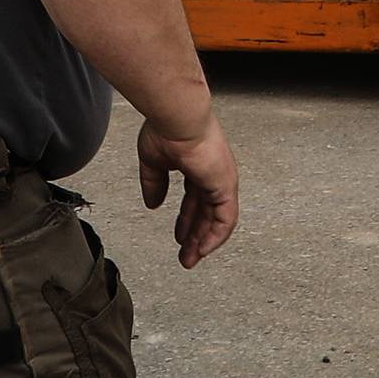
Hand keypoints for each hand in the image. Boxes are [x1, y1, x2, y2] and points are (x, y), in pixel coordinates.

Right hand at [136, 109, 238, 268]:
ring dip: (203, 241)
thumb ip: (154, 183)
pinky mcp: (226, 186)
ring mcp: (221, 179)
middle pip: (206, 211)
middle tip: (185, 255)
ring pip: (216, 219)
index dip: (186, 219)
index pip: (195, 198)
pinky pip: (225, 219)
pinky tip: (203, 249)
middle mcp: (212, 172)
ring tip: (191, 259)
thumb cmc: (166, 129)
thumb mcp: (153, 162)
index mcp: (197, 164)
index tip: (178, 235)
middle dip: (195, 235)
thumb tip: (153, 203)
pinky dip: (215, 236)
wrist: (178, 119)